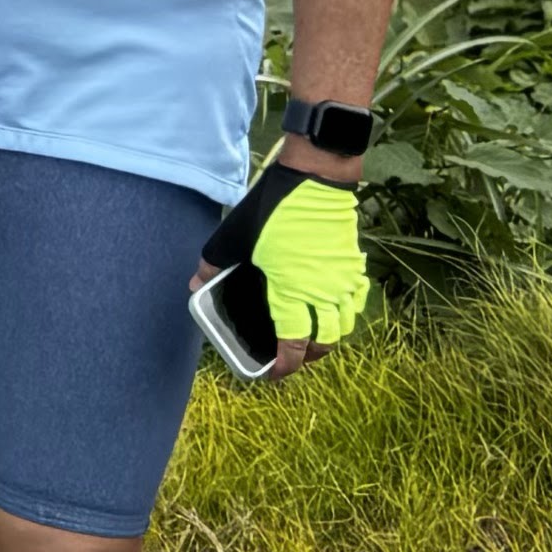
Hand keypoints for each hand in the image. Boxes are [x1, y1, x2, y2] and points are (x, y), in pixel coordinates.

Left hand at [197, 159, 366, 372]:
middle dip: (308, 356)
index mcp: (293, 291)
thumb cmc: (275, 208)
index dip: (287, 365)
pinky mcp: (354, 264)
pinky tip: (333, 307)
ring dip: (329, 336)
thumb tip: (195, 283)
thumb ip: (212, 263)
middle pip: (325, 342)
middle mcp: (324, 292)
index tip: (275, 372)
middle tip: (291, 356)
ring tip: (312, 337)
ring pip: (344, 325)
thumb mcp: (234, 235)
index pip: (295, 344)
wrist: (316, 179)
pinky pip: (357, 300)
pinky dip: (347, 312)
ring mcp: (344, 279)